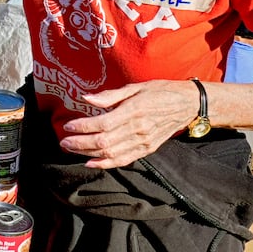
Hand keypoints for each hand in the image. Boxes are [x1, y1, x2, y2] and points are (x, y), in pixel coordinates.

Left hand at [58, 81, 200, 167]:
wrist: (188, 104)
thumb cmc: (161, 91)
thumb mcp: (136, 87)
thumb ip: (110, 95)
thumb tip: (87, 98)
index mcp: (134, 110)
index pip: (102, 124)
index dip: (83, 127)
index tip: (68, 126)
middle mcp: (138, 129)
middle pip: (103, 142)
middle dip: (80, 144)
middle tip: (64, 141)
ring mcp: (143, 142)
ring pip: (110, 154)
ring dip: (88, 154)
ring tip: (72, 149)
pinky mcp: (147, 149)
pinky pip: (123, 160)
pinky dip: (105, 164)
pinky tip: (90, 162)